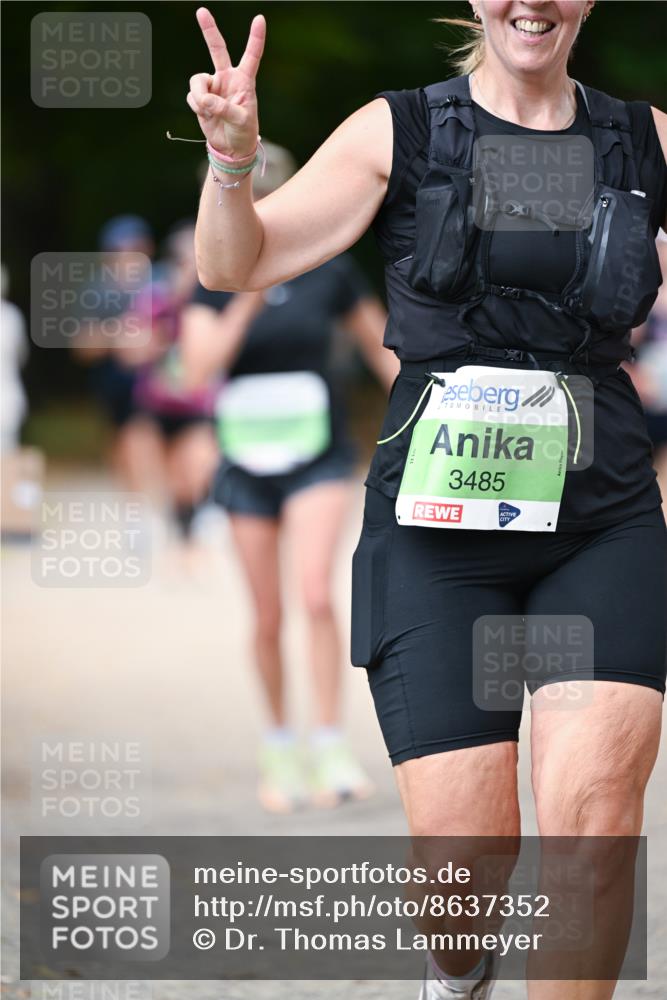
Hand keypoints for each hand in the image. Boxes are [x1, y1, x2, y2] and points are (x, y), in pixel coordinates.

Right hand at [188, 7, 265, 157]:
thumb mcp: (241, 121)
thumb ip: (225, 108)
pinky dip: (197, 107)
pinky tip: (206, 116)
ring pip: (197, 80)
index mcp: (244, 81)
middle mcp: (227, 79)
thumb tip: (206, 100)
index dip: (255, 38)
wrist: (231, 148)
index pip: (252, 56)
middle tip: (201, 11)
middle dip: (209, 30)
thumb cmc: (244, 133)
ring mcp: (213, 87)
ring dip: (199, 96)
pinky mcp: (201, 97)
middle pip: (217, 49)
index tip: (260, 19)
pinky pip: (192, 96)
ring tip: (207, 111)